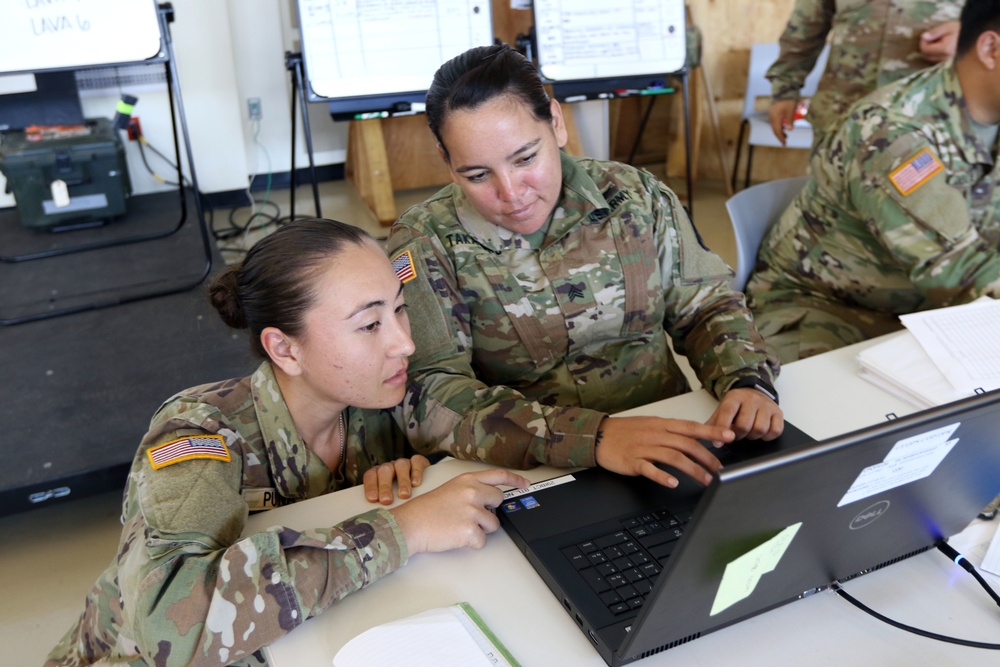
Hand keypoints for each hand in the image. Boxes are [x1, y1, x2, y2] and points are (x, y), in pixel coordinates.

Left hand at [363, 455, 430, 504]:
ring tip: (404, 495)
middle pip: (384, 471)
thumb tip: (377, 519)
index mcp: (378, 474)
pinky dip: (416, 472)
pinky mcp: (419, 462)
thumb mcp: (390, 501)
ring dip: (402, 481)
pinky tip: (416, 484)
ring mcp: (404, 463)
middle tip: (387, 500)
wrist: (423, 489)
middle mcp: (390, 467)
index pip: (371, 475)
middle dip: (385, 486)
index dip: (371, 486)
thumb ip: (383, 505)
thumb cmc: (401, 500)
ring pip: (401, 465)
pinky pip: (416, 462)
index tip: (373, 499)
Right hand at [389, 468, 529, 554]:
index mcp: (468, 480)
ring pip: (493, 524)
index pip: (499, 475)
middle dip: (490, 509)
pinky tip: (457, 536)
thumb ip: (471, 489)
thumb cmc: (427, 509)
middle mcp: (473, 492)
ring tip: (460, 526)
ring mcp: (472, 511)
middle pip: (499, 500)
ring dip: (481, 528)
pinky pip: (483, 540)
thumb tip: (488, 498)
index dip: (515, 479)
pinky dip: (472, 542)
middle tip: (471, 515)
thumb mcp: (451, 488)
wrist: (411, 524)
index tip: (525, 483)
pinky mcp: (470, 531)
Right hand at [594, 416, 732, 488]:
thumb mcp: (651, 424)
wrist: (598, 435)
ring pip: (673, 457)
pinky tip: (673, 483)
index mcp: (662, 424)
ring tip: (705, 480)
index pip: (691, 427)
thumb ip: (673, 431)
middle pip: (686, 444)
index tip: (729, 436)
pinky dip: (662, 476)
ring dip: (692, 470)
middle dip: (706, 458)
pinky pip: (649, 469)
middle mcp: (656, 434)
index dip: (711, 431)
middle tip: (720, 470)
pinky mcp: (632, 461)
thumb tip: (697, 437)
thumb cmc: (626, 431)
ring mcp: (644, 448)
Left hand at [706, 387, 783, 440]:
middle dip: (738, 435)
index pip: (727, 413)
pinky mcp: (778, 412)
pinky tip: (761, 433)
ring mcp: (766, 405)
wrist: (755, 392)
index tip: (718, 442)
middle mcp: (752, 399)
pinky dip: (768, 436)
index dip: (722, 428)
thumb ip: (713, 422)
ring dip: (753, 436)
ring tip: (748, 432)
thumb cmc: (737, 405)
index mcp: (734, 397)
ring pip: (760, 429)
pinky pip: (775, 431)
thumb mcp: (723, 409)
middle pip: (744, 425)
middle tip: (736, 435)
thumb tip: (704, 438)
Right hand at [768, 99, 797, 144]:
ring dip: (780, 131)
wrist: (783, 89)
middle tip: (785, 141)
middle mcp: (772, 117)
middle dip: (780, 136)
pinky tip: (784, 125)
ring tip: (785, 134)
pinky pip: (775, 121)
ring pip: (775, 125)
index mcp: (775, 118)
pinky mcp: (774, 111)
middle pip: (775, 129)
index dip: (781, 138)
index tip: (784, 144)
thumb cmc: (787, 99)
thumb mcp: (791, 110)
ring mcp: (772, 114)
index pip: (777, 131)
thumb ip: (790, 120)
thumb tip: (790, 130)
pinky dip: (779, 125)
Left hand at [920, 21, 958, 62]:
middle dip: (925, 46)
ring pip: (930, 58)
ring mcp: (947, 59)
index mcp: (945, 49)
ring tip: (937, 39)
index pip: (925, 50)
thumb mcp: (948, 27)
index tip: (926, 35)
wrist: (972, 34)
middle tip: (931, 37)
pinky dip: (933, 52)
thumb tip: (923, 37)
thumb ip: (935, 32)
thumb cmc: (961, 29)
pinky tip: (939, 44)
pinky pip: (935, 58)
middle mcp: (945, 57)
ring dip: (929, 49)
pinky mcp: (948, 60)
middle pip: (926, 55)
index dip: (923, 42)